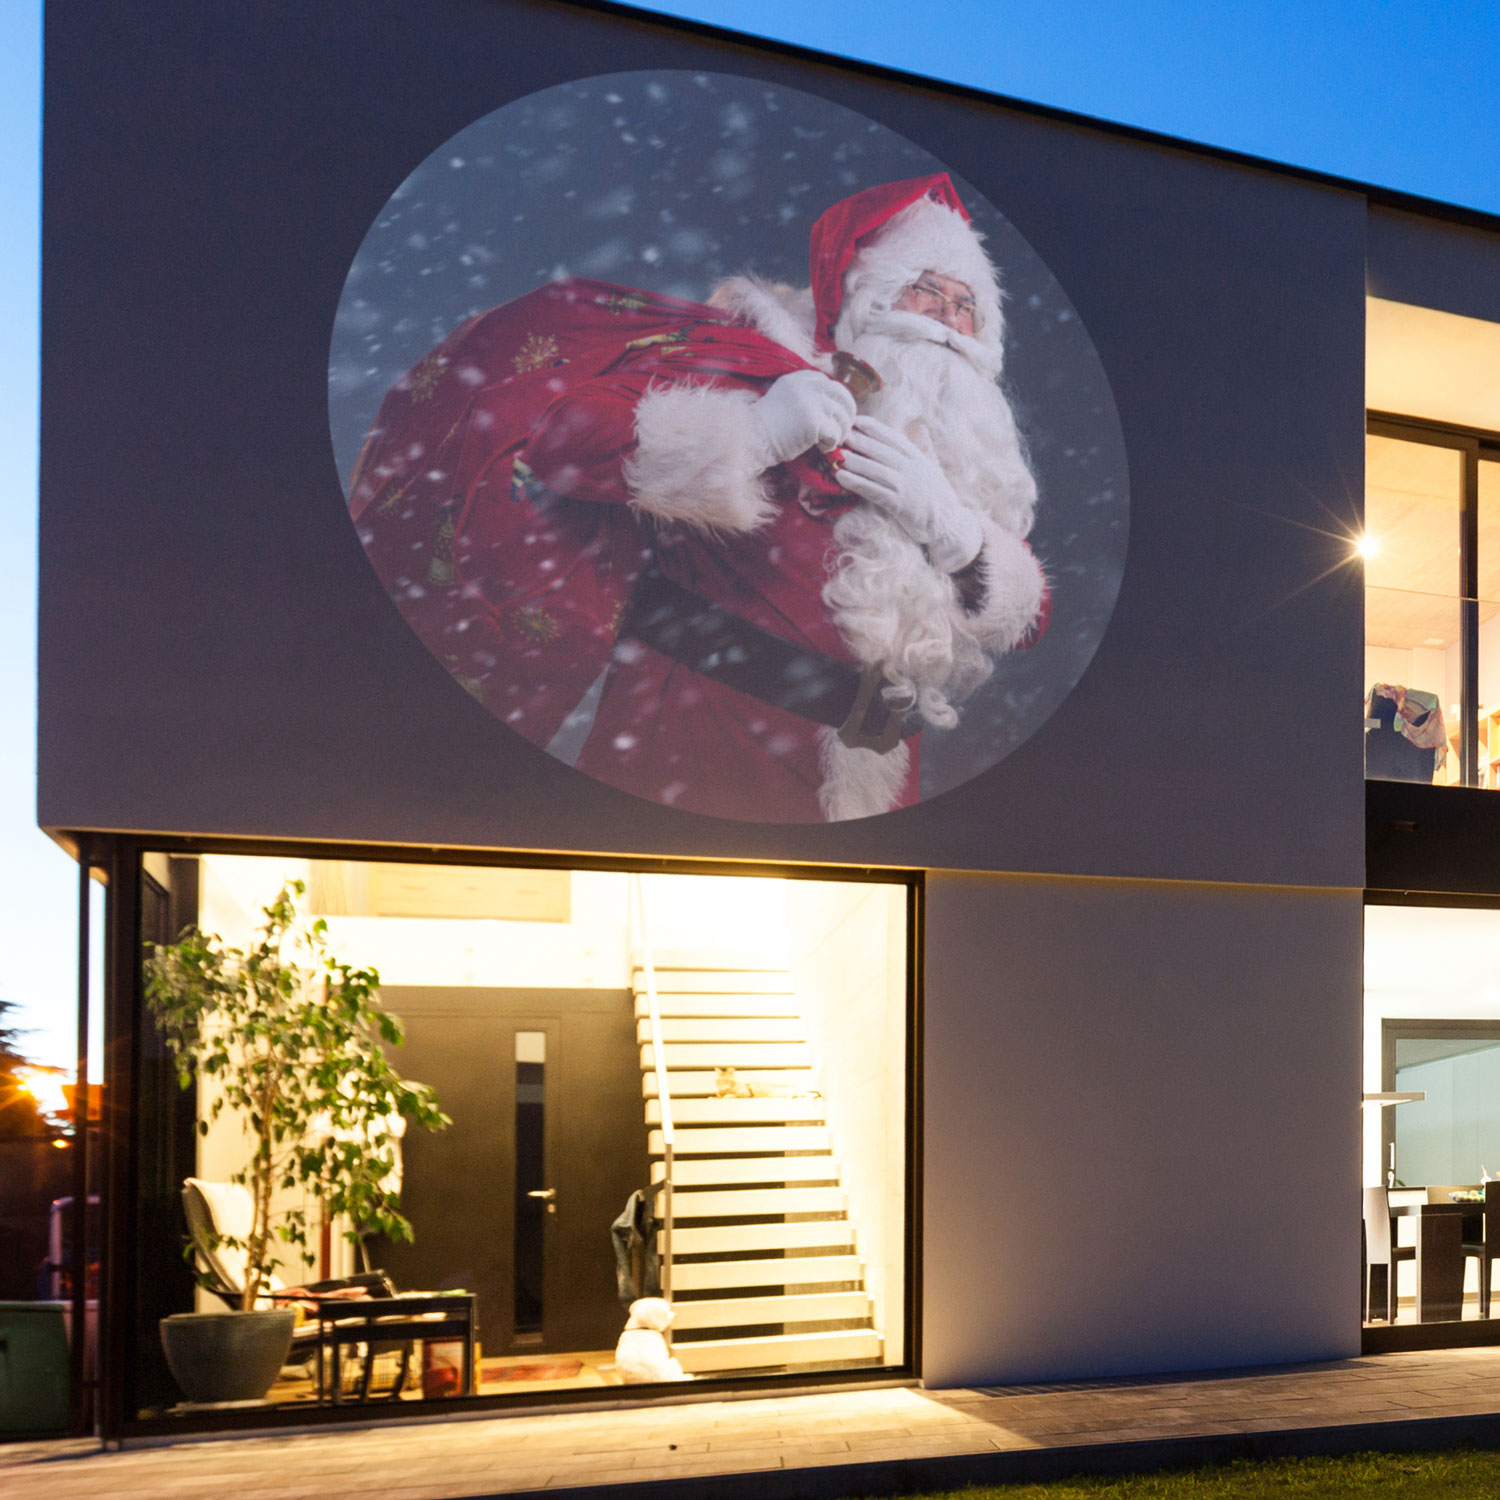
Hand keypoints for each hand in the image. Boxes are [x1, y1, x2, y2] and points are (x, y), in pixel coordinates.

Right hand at [750, 369, 856, 467]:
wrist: (752, 439)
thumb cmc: (765, 427)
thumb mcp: (782, 399)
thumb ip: (802, 395)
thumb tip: (828, 403)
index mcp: (798, 379)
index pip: (827, 382)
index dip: (833, 399)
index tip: (831, 413)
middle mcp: (807, 386)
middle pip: (841, 394)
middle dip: (847, 411)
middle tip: (844, 427)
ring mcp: (812, 402)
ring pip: (842, 415)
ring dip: (840, 431)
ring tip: (829, 442)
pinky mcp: (815, 422)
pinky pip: (835, 433)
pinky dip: (832, 443)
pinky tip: (822, 448)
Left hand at [835, 416, 982, 572]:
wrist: (948, 523)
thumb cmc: (937, 495)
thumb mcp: (933, 467)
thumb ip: (924, 448)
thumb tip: (921, 429)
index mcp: (917, 457)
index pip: (893, 437)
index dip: (874, 428)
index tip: (857, 420)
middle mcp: (911, 468)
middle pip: (882, 451)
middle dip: (860, 441)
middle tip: (841, 434)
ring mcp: (905, 486)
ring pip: (876, 470)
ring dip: (855, 462)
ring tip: (837, 456)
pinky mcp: (899, 505)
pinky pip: (874, 491)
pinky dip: (857, 484)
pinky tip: (842, 478)